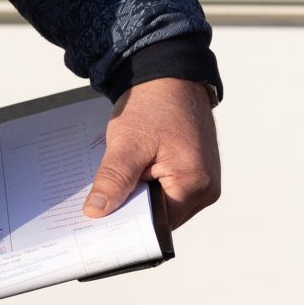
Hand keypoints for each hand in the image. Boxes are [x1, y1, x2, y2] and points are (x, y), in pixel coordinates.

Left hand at [81, 77, 221, 230]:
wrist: (170, 76)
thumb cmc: (155, 105)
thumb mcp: (127, 143)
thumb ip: (113, 180)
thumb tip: (97, 212)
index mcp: (195, 185)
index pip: (158, 225)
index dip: (129, 227)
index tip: (100, 228)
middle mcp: (206, 189)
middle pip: (162, 218)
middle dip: (132, 212)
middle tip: (99, 208)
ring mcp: (203, 181)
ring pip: (164, 205)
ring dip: (140, 197)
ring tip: (115, 187)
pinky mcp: (195, 172)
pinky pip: (169, 190)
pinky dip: (148, 186)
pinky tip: (131, 176)